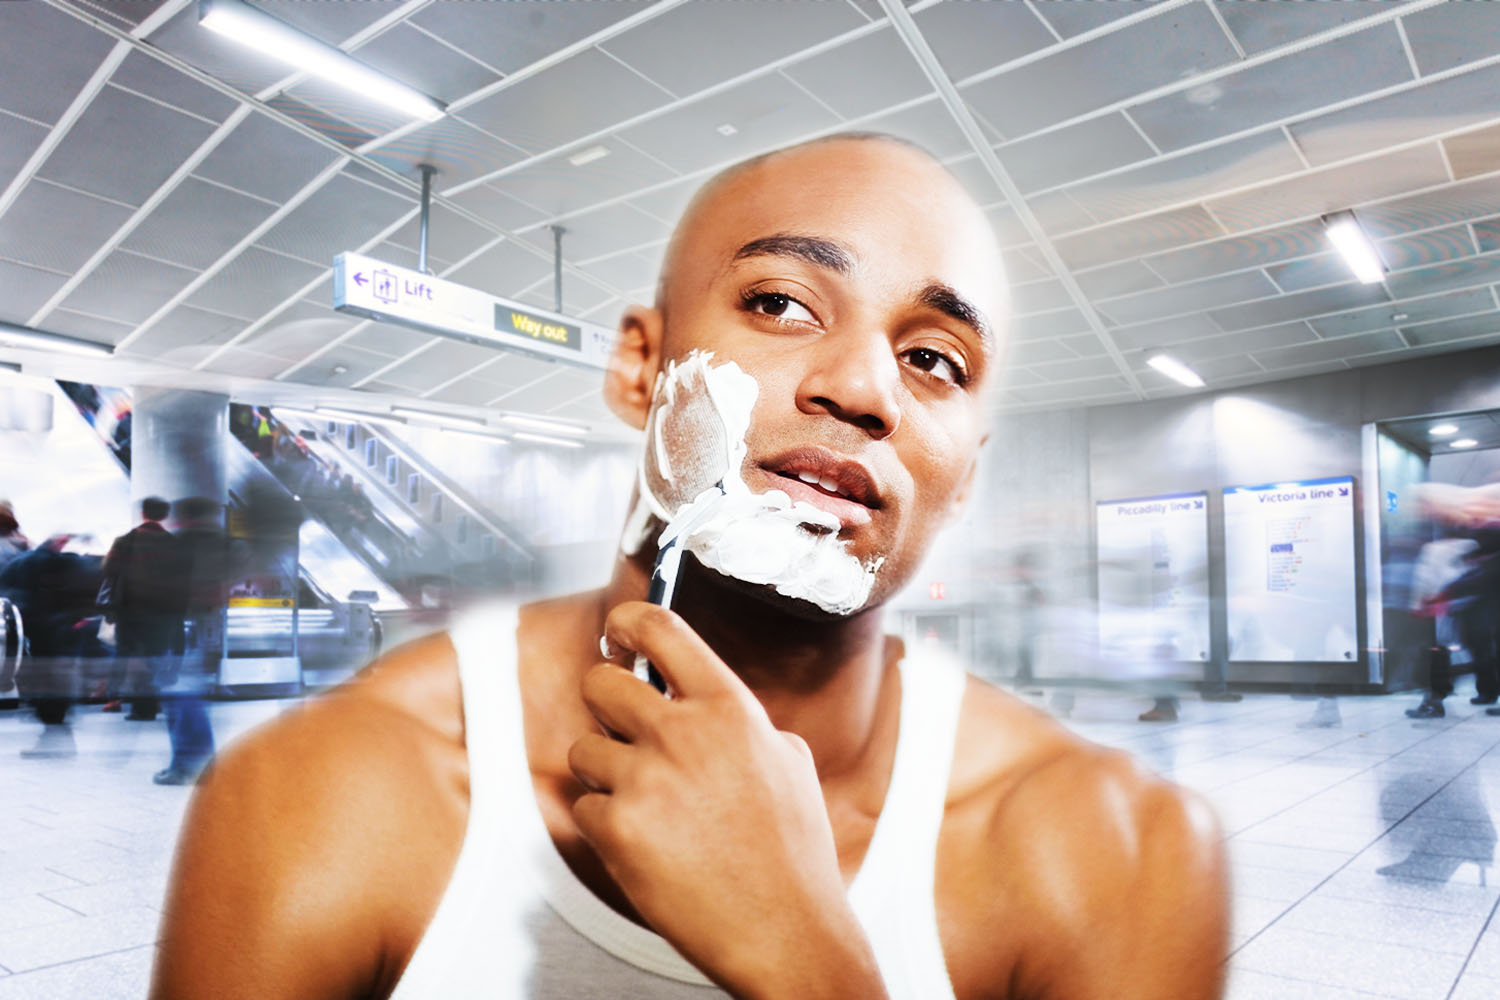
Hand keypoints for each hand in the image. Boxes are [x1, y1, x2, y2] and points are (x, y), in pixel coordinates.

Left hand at [568, 601, 885, 999]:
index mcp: (730, 708)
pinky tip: (645, 844)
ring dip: (605, 774)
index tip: (617, 631)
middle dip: (605, 705)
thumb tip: (697, 701)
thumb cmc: (792, 854)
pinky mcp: (617, 829)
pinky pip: (582, 807)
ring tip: (648, 806)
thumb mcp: (788, 763)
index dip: (627, 622)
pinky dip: (604, 825)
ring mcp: (646, 779)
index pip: (660, 628)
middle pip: (600, 682)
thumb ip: (738, 722)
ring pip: (584, 749)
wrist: (786, 931)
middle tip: (623, 731)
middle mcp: (684, 733)